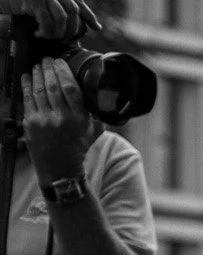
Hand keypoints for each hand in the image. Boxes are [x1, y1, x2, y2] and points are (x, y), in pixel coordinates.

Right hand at [0, 0, 97, 40]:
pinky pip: (47, 21)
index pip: (79, 3)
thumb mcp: (45, 6)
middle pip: (73, 11)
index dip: (89, 16)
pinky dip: (46, 31)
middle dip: (72, 30)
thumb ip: (61, 11)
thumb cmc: (23, 3)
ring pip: (62, 17)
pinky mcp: (33, 1)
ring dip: (58, 32)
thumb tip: (90, 27)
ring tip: (50, 37)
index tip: (96, 28)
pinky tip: (39, 34)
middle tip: (65, 40)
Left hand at [21, 57, 98, 181]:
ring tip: (38, 66)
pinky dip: (26, 85)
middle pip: (53, 86)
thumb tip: (97, 91)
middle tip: (47, 60)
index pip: (71, 89)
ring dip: (37, 74)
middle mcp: (61, 119)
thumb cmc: (78, 147)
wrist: (60, 168)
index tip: (60, 62)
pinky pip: (27, 99)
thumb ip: (95, 112)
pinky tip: (27, 77)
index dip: (63, 72)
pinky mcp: (31, 123)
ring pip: (39, 90)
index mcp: (79, 119)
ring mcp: (44, 121)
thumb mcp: (94, 131)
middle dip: (48, 69)